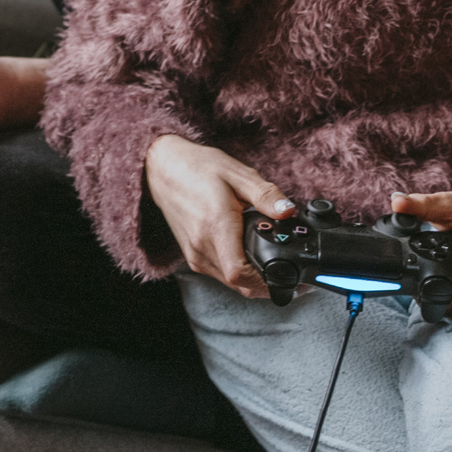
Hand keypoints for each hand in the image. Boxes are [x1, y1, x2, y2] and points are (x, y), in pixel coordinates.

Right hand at [143, 134, 294, 298]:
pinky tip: (248, 255)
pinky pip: (220, 275)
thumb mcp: (238, 174)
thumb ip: (266, 195)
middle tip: (288, 269)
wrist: (163, 168)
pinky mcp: (192, 256)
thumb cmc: (198, 167)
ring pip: (230, 283)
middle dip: (266, 282)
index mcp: (215, 225)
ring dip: (252, 279)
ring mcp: (194, 254)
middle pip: (238, 284)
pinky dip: (238, 273)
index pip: (238, 274)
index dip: (265, 281)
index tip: (286, 272)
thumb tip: (289, 211)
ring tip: (270, 260)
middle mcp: (201, 246)